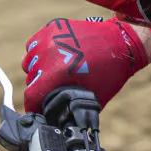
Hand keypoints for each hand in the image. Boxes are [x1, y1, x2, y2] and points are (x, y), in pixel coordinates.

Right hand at [22, 17, 150, 113]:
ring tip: (52, 74)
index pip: (31, 95)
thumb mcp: (92, 98)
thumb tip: (59, 124)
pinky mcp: (52, 27)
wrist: (121, 43)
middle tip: (53, 91)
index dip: (33, 107)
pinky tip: (52, 58)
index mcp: (58, 72)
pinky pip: (34, 45)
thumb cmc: (109, 73)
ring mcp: (49, 38)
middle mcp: (49, 53)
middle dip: (39, 89)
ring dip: (36, 71)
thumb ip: (71, 110)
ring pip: (29, 62)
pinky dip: (39, 54)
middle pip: (30, 80)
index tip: (36, 110)